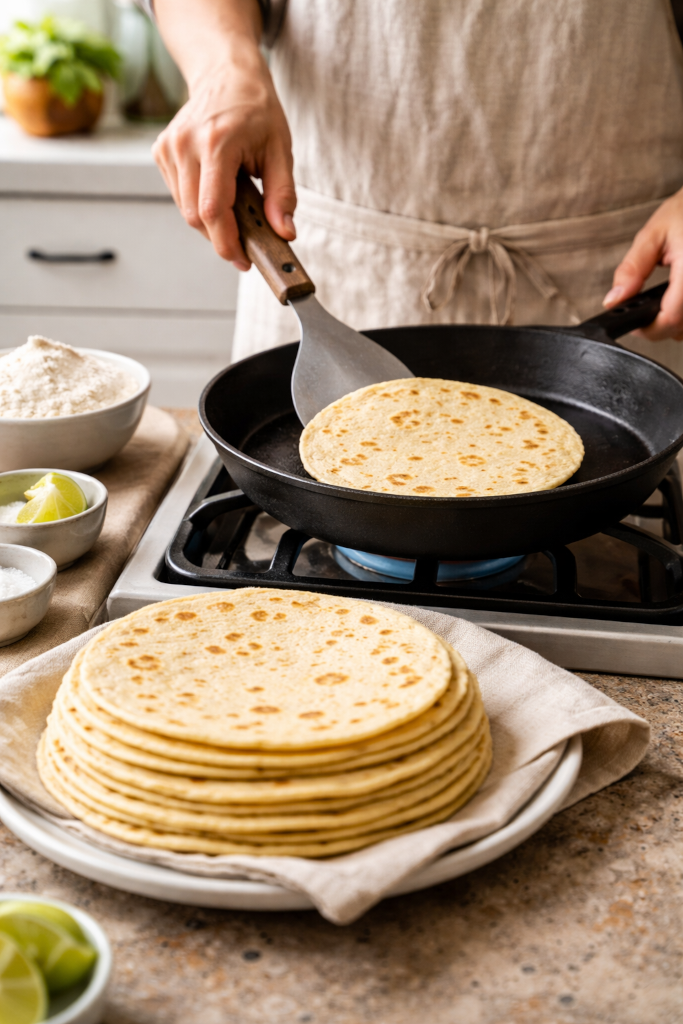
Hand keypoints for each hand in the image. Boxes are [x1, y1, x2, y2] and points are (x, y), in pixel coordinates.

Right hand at [152, 35, 294, 269]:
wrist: (226, 74)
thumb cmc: (256, 110)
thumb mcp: (281, 150)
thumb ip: (283, 195)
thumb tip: (285, 233)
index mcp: (216, 143)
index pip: (212, 209)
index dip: (226, 242)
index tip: (243, 260)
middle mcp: (185, 144)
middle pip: (195, 216)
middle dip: (220, 238)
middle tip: (244, 244)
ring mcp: (168, 147)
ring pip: (184, 209)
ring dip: (209, 222)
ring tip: (234, 209)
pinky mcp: (161, 152)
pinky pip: (178, 195)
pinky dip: (198, 204)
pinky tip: (216, 190)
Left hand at [603, 189, 682, 339]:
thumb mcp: (653, 234)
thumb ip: (632, 269)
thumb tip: (614, 299)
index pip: (669, 318)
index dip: (646, 328)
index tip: (632, 324)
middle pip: (680, 328)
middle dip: (657, 327)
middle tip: (640, 314)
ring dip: (673, 323)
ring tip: (658, 307)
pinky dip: (682, 315)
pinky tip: (673, 302)